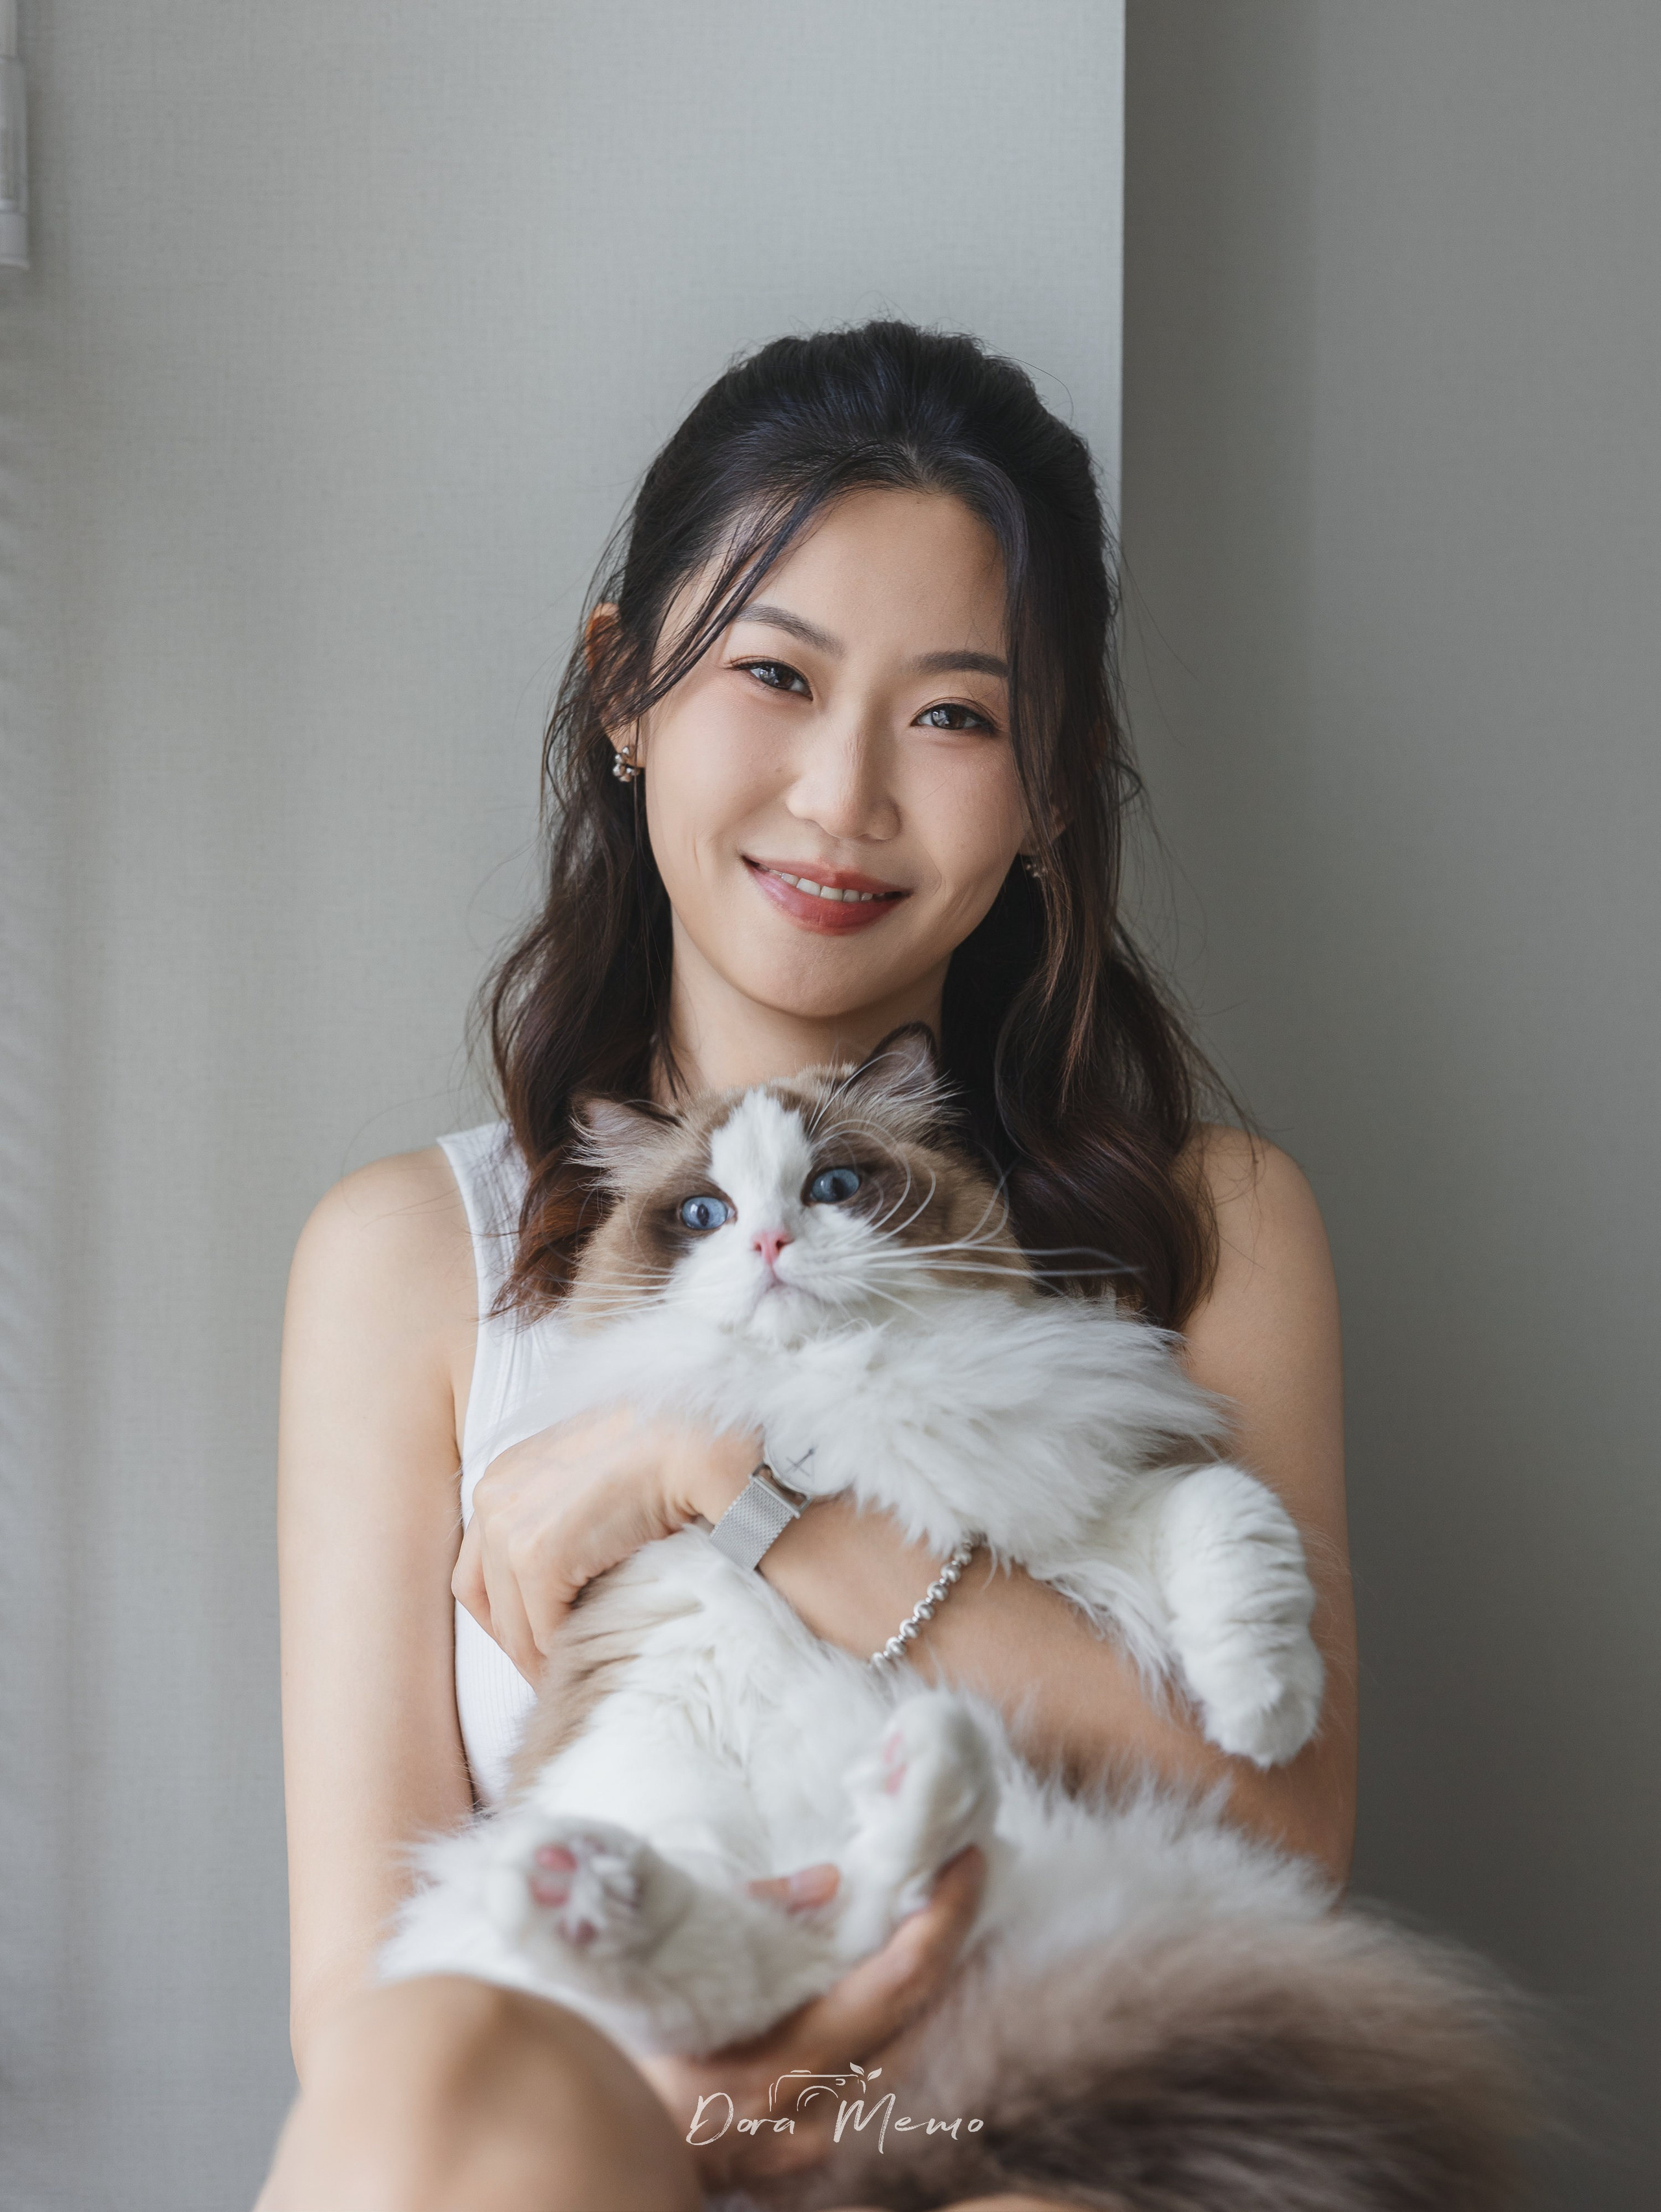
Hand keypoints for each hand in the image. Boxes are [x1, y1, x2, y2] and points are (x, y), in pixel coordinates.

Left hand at [452, 1406, 758, 1681]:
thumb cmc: (656, 1453)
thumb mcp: (589, 1476)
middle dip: (521, 1641)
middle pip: (486, 1600)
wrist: (690, 1441)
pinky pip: (543, 1631)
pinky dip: (565, 1653)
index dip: (512, 1614)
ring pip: (511, 1625)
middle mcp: (492, 1496)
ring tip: (575, 1672)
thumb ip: (561, 1513)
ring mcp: (508, 1527)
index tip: (546, 1640)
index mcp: (503, 1476)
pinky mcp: (537, 1556)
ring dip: (541, 1656)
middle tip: (557, 1670)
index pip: (481, 1568)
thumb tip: (561, 1579)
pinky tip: (594, 1654)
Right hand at [638, 1845, 986, 2190]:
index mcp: (785, 2055)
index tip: (968, 1858)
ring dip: (931, 1993)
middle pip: (923, 2022)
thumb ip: (758, 1917)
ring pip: (910, 2063)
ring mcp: (812, 2146)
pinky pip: (876, 2096)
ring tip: (936, 1927)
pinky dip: (896, 2040)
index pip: (901, 1980)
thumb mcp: (678, 1961)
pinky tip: (894, 2001)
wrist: (583, 2144)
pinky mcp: (801, 2164)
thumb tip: (830, 1883)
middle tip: (963, 1878)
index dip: (945, 1916)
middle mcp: (813, 2111)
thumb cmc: (619, 2041)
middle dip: (955, 1943)